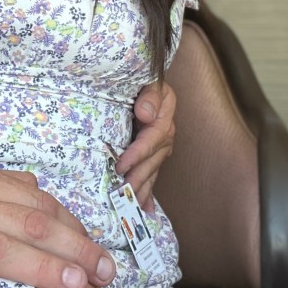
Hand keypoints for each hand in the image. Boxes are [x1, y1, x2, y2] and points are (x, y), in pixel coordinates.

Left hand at [115, 80, 175, 210]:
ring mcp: (161, 144)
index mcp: (165, 112)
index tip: (121, 164)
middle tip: (123, 193)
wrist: (138, 82)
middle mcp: (166, 130)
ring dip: (143, 188)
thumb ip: (149, 95)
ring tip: (130, 205)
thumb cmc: (139, 80)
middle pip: (154, 158)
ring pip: (153, 169)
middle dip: (139, 177)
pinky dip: (148, 191)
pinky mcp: (153, 153)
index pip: (155, 136)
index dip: (138, 152)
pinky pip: (152, 173)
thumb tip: (146, 114)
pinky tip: (143, 208)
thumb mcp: (146, 81)